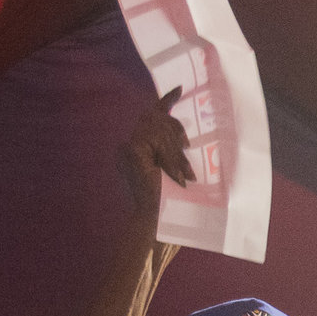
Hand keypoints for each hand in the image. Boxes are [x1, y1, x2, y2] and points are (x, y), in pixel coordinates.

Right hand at [121, 89, 193, 216]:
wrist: (157, 225)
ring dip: (176, 152)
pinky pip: (157, 139)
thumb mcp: (176, 172)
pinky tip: (176, 175)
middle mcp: (129, 147)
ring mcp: (128, 147)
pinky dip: (171, 156)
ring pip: (159, 128)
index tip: (178, 89)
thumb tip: (187, 140)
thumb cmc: (170, 207)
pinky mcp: (132, 150)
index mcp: (138, 151)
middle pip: (157, 119)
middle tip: (188, 153)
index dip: (165, 101)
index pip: (151, 118)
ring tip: (184, 174)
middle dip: (176, 132)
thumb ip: (175, 153)